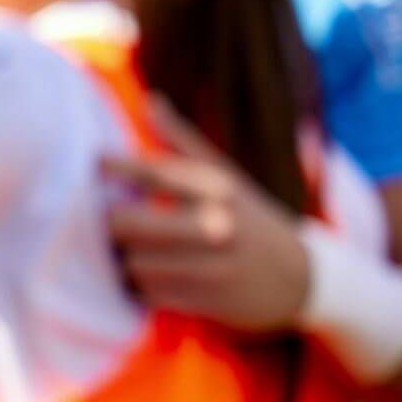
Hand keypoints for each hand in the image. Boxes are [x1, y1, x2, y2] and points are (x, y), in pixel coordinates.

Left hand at [101, 96, 310, 332]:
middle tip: (105, 222)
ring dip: (123, 259)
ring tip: (126, 251)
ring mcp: (212, 267)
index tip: (96, 165)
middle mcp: (216, 226)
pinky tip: (144, 277)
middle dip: (109, 224)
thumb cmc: (253, 220)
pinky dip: (138, 287)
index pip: (153, 172)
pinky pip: (148, 293)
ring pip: (133, 262)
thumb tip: (150, 100)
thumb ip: (184, 142)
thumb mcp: (228, 177)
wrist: (305, 279)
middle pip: (128, 224)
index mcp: (218, 189)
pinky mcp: (206, 301)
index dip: (115, 167)